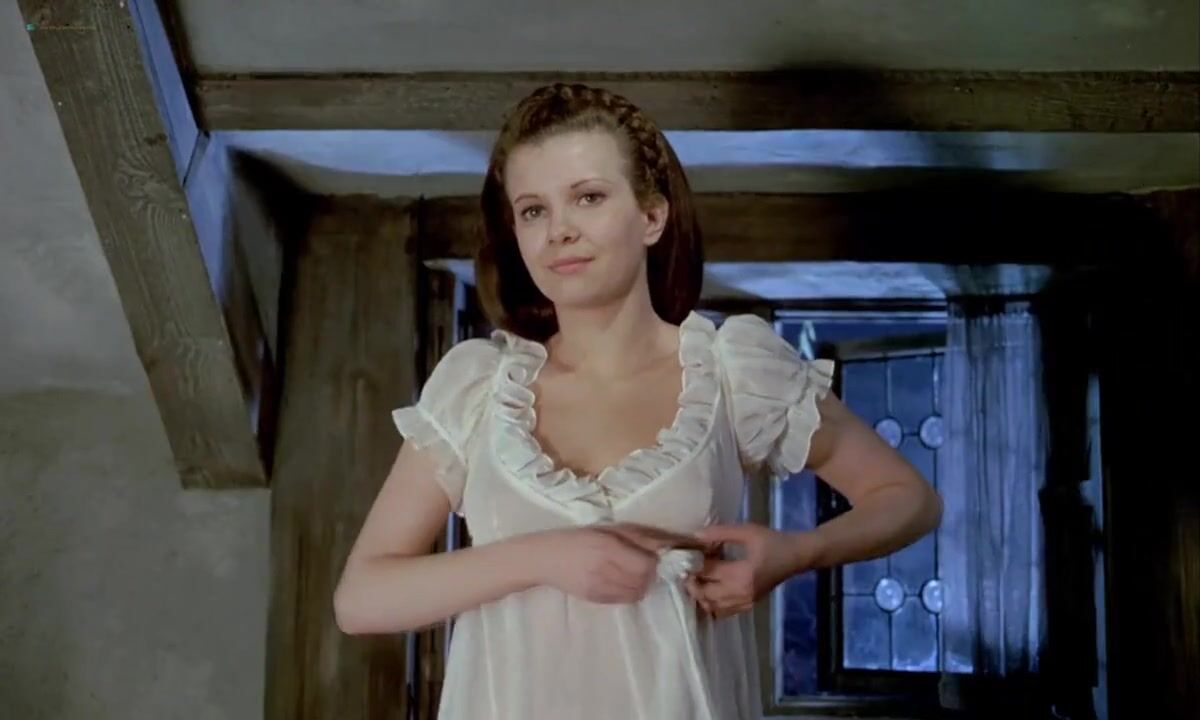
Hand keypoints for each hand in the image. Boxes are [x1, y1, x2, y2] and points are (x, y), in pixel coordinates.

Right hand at [535, 523, 703, 604]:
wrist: (545, 558)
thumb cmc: (578, 537)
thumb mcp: (608, 529)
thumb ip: (637, 536)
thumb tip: (667, 544)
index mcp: (608, 547)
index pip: (646, 564)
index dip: (653, 561)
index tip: (649, 554)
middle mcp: (604, 569)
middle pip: (644, 580)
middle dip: (650, 574)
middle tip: (642, 564)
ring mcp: (599, 587)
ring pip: (636, 593)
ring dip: (641, 584)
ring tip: (632, 573)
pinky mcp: (595, 599)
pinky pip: (624, 600)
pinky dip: (630, 592)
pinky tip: (621, 581)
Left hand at [685, 524, 815, 618]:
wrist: (796, 556)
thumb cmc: (772, 541)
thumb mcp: (747, 531)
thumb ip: (721, 533)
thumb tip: (696, 536)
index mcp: (742, 574)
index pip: (708, 572)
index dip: (693, 564)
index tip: (685, 555)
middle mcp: (741, 592)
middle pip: (706, 594)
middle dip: (692, 583)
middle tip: (686, 569)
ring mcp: (745, 602)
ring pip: (712, 607)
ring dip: (700, 595)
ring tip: (696, 580)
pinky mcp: (748, 606)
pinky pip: (723, 612)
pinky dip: (711, 604)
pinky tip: (709, 590)